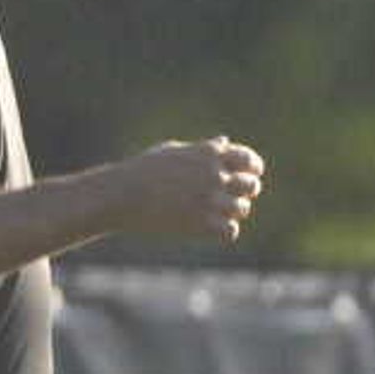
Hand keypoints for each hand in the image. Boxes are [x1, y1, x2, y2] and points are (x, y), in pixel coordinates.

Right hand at [119, 137, 265, 242]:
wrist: (121, 195)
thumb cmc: (143, 170)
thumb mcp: (173, 152)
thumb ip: (203, 149)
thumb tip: (225, 142)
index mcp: (209, 154)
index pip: (249, 160)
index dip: (252, 168)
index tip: (249, 175)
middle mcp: (214, 175)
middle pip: (252, 186)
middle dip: (245, 191)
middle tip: (232, 196)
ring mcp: (210, 199)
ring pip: (243, 209)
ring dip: (232, 211)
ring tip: (216, 211)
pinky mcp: (202, 223)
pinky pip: (231, 230)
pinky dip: (224, 231)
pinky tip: (212, 228)